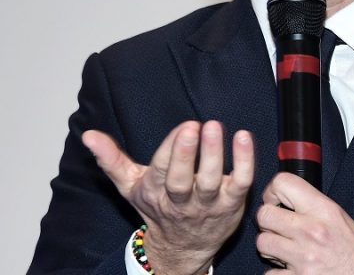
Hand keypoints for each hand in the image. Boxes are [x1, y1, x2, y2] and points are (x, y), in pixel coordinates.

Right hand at [82, 120, 253, 274]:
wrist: (181, 249)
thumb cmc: (157, 206)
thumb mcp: (130, 186)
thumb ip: (111, 160)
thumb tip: (88, 135)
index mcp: (156, 191)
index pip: (162, 171)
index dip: (172, 150)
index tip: (184, 126)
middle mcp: (181, 200)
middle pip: (182, 180)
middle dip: (188, 154)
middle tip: (196, 126)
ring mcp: (207, 204)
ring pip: (210, 182)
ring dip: (215, 154)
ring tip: (216, 127)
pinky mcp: (231, 203)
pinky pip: (240, 183)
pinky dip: (244, 162)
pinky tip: (244, 137)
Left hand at [256, 172, 353, 274]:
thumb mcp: (339, 217)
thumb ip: (312, 204)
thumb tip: (285, 196)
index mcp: (323, 209)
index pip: (282, 182)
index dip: (273, 191)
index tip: (276, 201)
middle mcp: (312, 231)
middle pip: (264, 214)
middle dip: (268, 222)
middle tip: (279, 228)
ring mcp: (303, 258)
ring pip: (262, 243)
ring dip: (271, 248)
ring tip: (285, 250)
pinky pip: (270, 274)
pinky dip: (277, 274)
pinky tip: (291, 270)